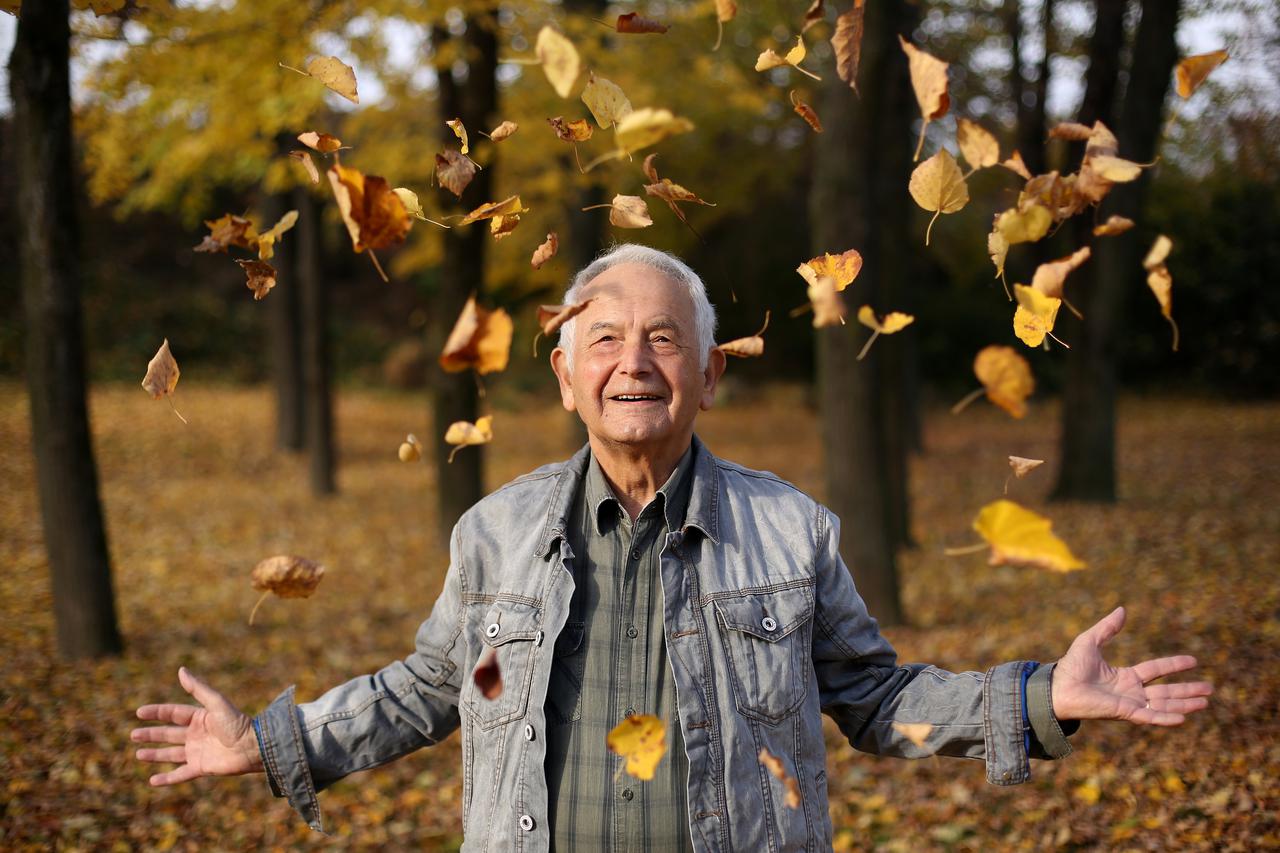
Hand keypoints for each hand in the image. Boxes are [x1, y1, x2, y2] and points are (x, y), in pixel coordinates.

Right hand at [131, 666, 262, 785]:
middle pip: (169, 734)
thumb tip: (181, 670)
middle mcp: (197, 735)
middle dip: (151, 734)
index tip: (139, 712)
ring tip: (138, 754)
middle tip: (133, 734)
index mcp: (201, 718)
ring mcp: (198, 752)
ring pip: (171, 754)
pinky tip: (152, 781)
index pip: (173, 714)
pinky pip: (180, 774)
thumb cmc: (237, 723)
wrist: (253, 746)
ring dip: (155, 755)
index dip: (157, 713)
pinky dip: (166, 778)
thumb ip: (198, 689)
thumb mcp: (216, 703)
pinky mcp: (201, 768)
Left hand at [1051, 606, 1212, 724]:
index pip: (1156, 670)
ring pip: (1163, 704)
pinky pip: (1149, 716)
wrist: (1057, 686)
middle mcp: (1130, 692)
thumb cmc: (1070, 666)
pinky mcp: (1124, 713)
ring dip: (1184, 704)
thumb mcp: (1090, 641)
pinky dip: (1165, 718)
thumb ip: (1107, 628)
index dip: (1174, 665)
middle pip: (1166, 691)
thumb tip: (1122, 609)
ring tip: (1205, 702)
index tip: (1194, 661)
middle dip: (1188, 690)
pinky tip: (1183, 718)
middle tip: (1210, 689)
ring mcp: (1129, 704)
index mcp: (1124, 676)